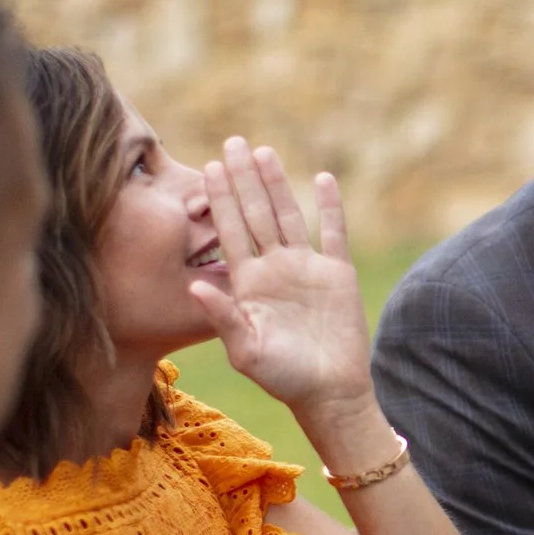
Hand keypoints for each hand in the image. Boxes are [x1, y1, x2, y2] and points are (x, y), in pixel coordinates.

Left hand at [192, 138, 371, 419]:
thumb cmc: (283, 377)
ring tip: (264, 152)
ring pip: (288, 215)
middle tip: (231, 143)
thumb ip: (223, 315)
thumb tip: (197, 284)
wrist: (329, 391)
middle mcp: (274, 268)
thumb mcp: (245, 350)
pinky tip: (321, 179)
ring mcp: (306, 268)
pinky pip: (332, 232)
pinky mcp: (337, 274)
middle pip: (256, 214)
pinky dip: (329, 206)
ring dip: (277, 184)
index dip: (219, 200)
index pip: (229, 232)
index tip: (207, 168)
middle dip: (243, 179)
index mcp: (248, 282)